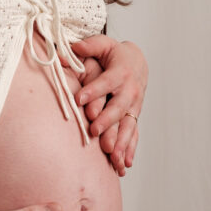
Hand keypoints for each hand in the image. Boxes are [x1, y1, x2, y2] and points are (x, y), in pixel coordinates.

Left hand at [72, 36, 147, 173]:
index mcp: (121, 72)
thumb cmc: (115, 54)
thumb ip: (89, 45)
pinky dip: (129, 149)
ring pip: (127, 125)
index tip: (78, 99)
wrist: (138, 62)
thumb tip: (71, 47)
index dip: (93, 90)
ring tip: (112, 156)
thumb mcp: (103, 44)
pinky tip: (123, 165)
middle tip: (94, 130)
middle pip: (118, 107)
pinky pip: (133, 134)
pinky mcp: (134, 116)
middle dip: (107, 120)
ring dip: (121, 141)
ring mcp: (134, 106)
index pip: (106, 82)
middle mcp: (130, 91)